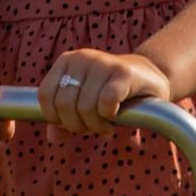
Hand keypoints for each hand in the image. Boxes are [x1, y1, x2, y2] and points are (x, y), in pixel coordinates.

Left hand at [36, 48, 172, 134]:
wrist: (149, 78)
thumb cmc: (112, 93)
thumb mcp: (84, 105)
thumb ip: (64, 120)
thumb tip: (52, 137)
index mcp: (66, 61)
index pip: (45, 96)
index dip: (57, 118)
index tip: (75, 123)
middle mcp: (81, 57)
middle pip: (65, 105)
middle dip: (79, 125)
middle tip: (95, 126)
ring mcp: (103, 62)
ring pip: (85, 108)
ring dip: (97, 125)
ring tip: (107, 124)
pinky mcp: (124, 72)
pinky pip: (106, 103)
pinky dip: (109, 116)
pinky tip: (116, 115)